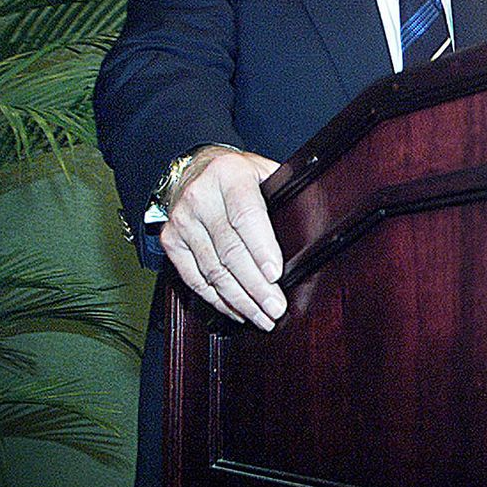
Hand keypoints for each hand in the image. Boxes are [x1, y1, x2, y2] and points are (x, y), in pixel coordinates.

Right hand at [159, 145, 285, 329]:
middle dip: (256, 286)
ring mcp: (182, 220)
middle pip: (230, 250)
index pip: (246, 215)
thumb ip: (285, 193)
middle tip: (275, 308)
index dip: (261, 248)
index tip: (276, 275)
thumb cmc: (238, 175)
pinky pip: (195, 278)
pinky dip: (217, 299)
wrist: (194, 170)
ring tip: (262, 316)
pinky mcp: (170, 241)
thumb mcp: (264, 171)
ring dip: (240, 299)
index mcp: (229, 175)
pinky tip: (237, 310)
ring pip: (213, 270)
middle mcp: (201, 197)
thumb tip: (316, 225)